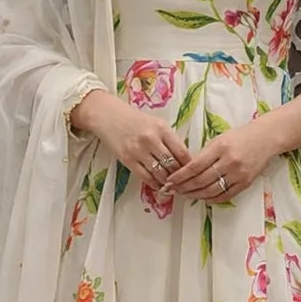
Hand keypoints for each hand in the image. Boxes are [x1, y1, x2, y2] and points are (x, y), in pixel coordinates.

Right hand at [69, 89, 191, 187]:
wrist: (107, 115)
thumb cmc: (134, 119)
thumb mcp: (156, 123)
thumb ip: (169, 139)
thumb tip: (184, 160)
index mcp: (162, 128)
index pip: (182, 152)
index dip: (190, 165)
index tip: (193, 172)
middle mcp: (151, 139)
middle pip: (173, 165)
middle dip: (180, 176)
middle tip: (185, 183)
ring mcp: (138, 150)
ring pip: (160, 174)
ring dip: (168, 182)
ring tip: (173, 186)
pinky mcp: (127, 160)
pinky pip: (146, 177)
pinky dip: (155, 184)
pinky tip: (159, 185)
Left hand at [161, 121, 274, 202]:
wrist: (266, 138)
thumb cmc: (239, 137)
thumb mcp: (219, 139)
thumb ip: (204, 155)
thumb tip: (186, 171)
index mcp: (220, 148)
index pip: (195, 166)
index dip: (180, 176)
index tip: (170, 181)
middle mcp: (229, 162)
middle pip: (201, 180)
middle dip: (184, 187)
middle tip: (173, 190)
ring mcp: (238, 174)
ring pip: (211, 190)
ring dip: (195, 195)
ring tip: (185, 195)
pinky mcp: (245, 183)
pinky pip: (225, 196)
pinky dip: (212, 199)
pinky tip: (203, 198)